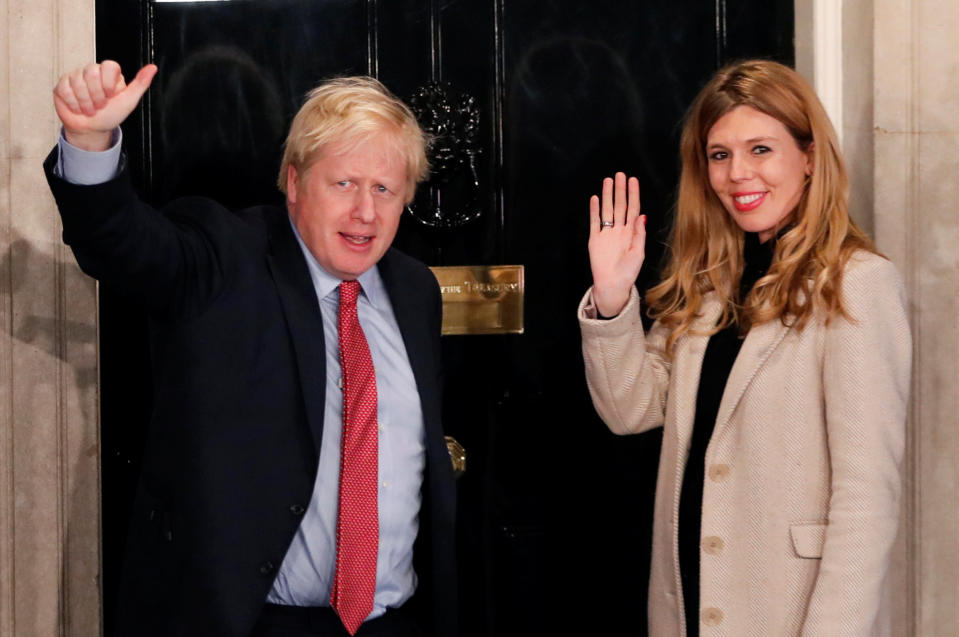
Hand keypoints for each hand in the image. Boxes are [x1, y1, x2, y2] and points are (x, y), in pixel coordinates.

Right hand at [53, 61, 156, 150]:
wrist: (92, 130)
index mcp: (108, 73)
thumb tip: (152, 68)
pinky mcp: (62, 85)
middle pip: (92, 72)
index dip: (109, 84)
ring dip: (86, 102)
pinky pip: (65, 89)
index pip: (108, 66)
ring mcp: (75, 77)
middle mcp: (91, 71)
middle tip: (100, 105)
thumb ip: (141, 84)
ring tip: (90, 108)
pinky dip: (74, 103)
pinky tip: (78, 107)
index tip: (111, 96)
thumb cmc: (111, 115)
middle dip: (97, 96)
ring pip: (78, 82)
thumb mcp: (129, 101)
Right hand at [588, 172, 646, 317]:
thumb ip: (639, 234)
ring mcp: (607, 234)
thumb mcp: (639, 253)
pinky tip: (595, 198)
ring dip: (607, 196)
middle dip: (620, 190)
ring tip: (607, 181)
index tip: (633, 180)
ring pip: (607, 210)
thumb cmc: (628, 272)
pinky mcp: (595, 239)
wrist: (612, 285)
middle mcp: (619, 230)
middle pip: (620, 205)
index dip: (633, 194)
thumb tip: (642, 216)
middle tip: (620, 174)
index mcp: (631, 233)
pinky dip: (594, 210)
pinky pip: (595, 222)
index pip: (633, 209)